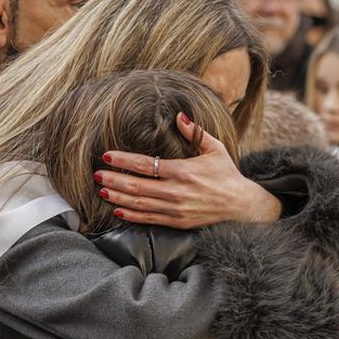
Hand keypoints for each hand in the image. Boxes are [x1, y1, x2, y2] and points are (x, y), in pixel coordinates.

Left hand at [97, 113, 281, 228]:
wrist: (242, 206)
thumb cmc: (227, 174)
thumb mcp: (214, 148)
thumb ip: (195, 132)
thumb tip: (178, 116)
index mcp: (183, 171)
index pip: (145, 165)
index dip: (123, 161)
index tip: (107, 156)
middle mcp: (176, 192)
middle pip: (136, 186)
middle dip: (114, 179)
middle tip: (96, 173)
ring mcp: (175, 209)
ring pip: (139, 204)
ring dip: (117, 197)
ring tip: (101, 189)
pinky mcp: (177, 222)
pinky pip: (149, 219)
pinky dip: (130, 215)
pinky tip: (117, 209)